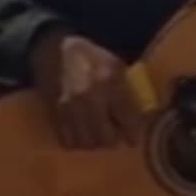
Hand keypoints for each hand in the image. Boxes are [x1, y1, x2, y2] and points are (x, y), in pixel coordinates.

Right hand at [29, 29, 144, 148]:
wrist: (54, 51)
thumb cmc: (90, 57)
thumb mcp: (116, 66)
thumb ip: (128, 92)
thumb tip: (141, 117)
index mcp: (110, 83)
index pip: (129, 121)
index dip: (134, 134)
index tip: (133, 137)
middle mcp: (90, 99)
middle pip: (107, 138)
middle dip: (113, 139)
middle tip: (114, 133)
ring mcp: (70, 108)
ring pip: (88, 143)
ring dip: (95, 142)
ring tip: (98, 133)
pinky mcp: (55, 114)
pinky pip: (69, 141)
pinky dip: (77, 141)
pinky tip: (81, 132)